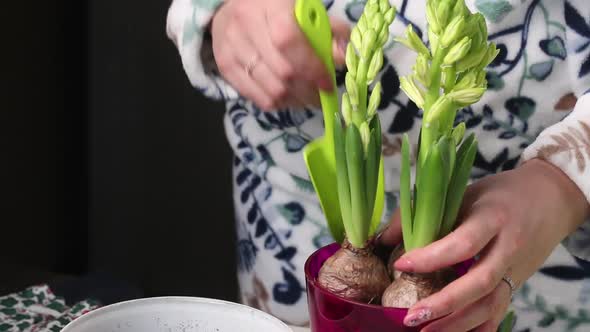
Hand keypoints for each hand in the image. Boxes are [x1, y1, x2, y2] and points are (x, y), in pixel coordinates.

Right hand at [210, 0, 349, 109]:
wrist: (232, 6)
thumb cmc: (275, 8)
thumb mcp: (304, 9)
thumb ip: (328, 30)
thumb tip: (342, 57)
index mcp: (269, 7)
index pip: (289, 42)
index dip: (312, 67)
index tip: (328, 82)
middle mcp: (245, 26)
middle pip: (282, 72)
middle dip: (308, 90)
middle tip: (320, 95)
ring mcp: (231, 48)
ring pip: (271, 90)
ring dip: (295, 100)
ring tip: (306, 98)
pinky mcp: (225, 67)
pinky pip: (257, 98)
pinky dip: (278, 103)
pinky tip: (288, 98)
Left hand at [380, 159, 589, 331]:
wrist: (550, 198)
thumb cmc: (501, 193)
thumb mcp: (464, 192)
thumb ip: (425, 214)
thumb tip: (385, 238)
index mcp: (493, 218)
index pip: (462, 243)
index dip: (431, 257)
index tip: (401, 265)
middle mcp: (508, 248)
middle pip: (478, 283)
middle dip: (444, 303)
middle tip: (411, 315)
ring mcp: (515, 271)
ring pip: (490, 305)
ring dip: (457, 324)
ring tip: (424, 331)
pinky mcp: (517, 285)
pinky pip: (498, 313)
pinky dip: (477, 328)